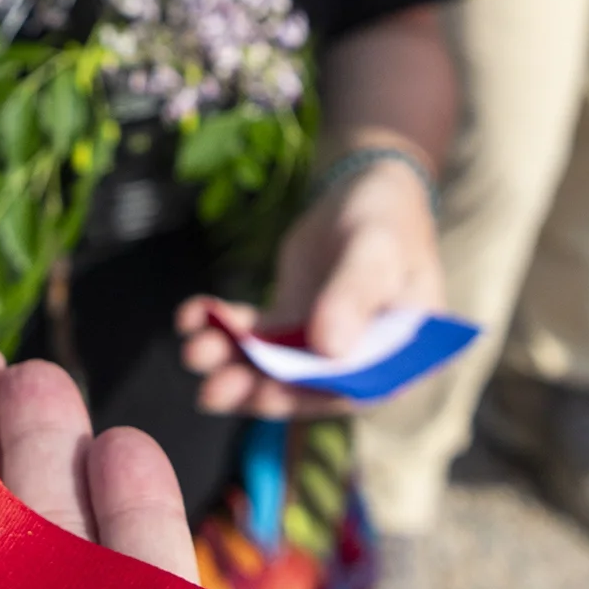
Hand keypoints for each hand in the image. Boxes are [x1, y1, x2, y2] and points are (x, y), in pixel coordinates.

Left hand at [176, 153, 444, 417]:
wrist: (364, 190)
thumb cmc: (385, 221)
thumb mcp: (374, 251)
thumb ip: (354, 296)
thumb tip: (329, 348)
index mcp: (397, 358)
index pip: (349, 390)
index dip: (304, 398)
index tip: (261, 395)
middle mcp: (359, 363)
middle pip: (303, 386)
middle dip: (254, 387)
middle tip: (210, 391)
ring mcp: (321, 345)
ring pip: (272, 364)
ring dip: (231, 361)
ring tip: (194, 351)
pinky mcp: (293, 324)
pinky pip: (256, 333)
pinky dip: (224, 328)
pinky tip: (191, 317)